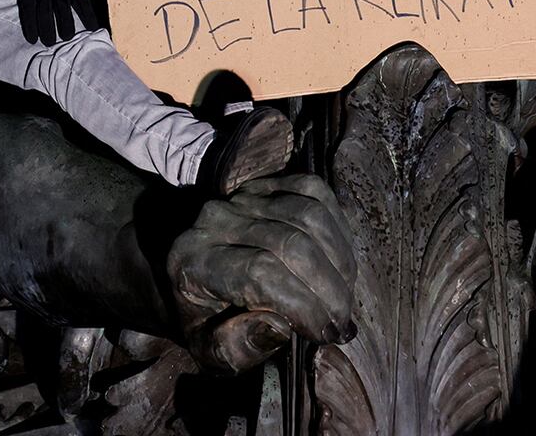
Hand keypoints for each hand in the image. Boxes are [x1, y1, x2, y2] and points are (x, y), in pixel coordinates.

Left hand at [166, 175, 357, 371]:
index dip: (302, 305)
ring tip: (342, 300)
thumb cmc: (210, 323)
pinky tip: (340, 265)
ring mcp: (240, 198)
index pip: (259, 272)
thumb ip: (237, 346)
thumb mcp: (212, 351)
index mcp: (193, 261)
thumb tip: (278, 327)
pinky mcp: (264, 185)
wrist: (201, 279)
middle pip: (291, 243)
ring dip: (339, 263)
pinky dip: (337, 230)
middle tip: (340, 324)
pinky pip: (313, 192)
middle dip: (328, 290)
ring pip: (308, 217)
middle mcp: (213, 221)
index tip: (325, 334)